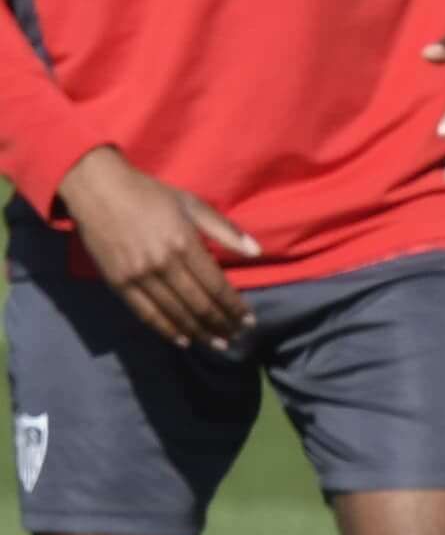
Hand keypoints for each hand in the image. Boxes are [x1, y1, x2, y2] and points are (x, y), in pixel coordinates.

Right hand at [55, 148, 257, 347]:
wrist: (97, 190)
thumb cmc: (150, 195)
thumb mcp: (192, 204)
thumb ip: (225, 230)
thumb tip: (257, 251)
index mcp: (184, 244)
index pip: (216, 285)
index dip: (234, 306)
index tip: (249, 320)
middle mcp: (163, 265)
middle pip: (199, 304)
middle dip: (221, 324)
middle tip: (237, 337)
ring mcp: (138, 276)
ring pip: (175, 313)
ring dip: (199, 332)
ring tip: (216, 343)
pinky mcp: (118, 283)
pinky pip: (145, 314)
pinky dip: (166, 330)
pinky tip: (183, 340)